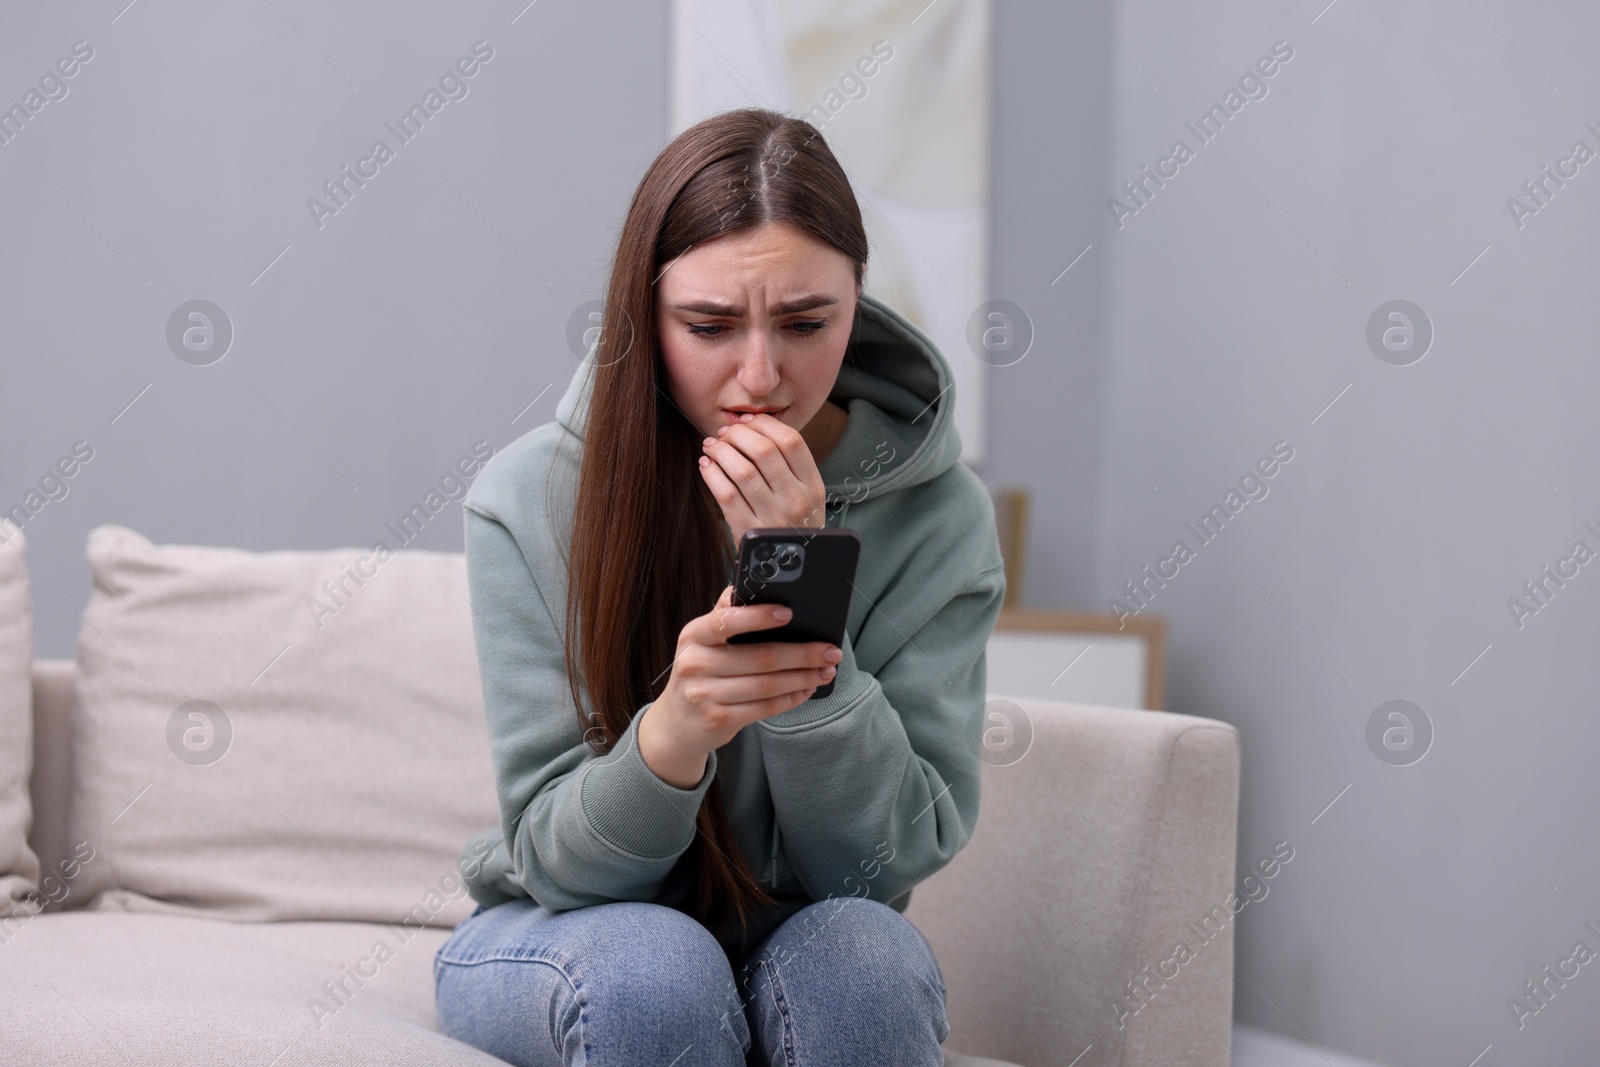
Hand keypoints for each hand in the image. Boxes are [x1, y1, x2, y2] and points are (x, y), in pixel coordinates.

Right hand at [640, 583, 843, 787]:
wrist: (677, 723)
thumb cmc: (700, 673)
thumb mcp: (702, 642)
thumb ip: (725, 616)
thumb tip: (749, 586)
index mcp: (694, 635)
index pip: (726, 621)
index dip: (759, 617)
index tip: (789, 613)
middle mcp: (696, 664)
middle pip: (760, 657)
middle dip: (802, 654)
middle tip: (830, 651)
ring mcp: (705, 695)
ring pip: (767, 685)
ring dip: (803, 678)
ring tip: (826, 671)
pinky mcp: (719, 720)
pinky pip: (765, 708)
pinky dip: (791, 698)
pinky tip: (806, 689)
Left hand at [698, 412, 826, 546]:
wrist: (789, 573)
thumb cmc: (792, 525)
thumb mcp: (806, 497)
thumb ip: (787, 464)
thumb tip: (749, 424)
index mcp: (814, 487)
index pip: (792, 441)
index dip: (764, 424)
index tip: (746, 420)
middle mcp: (797, 501)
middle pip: (764, 450)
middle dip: (738, 434)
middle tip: (725, 432)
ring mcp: (773, 517)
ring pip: (742, 470)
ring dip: (721, 451)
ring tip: (711, 445)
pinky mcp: (748, 531)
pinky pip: (725, 494)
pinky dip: (711, 474)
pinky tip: (706, 465)